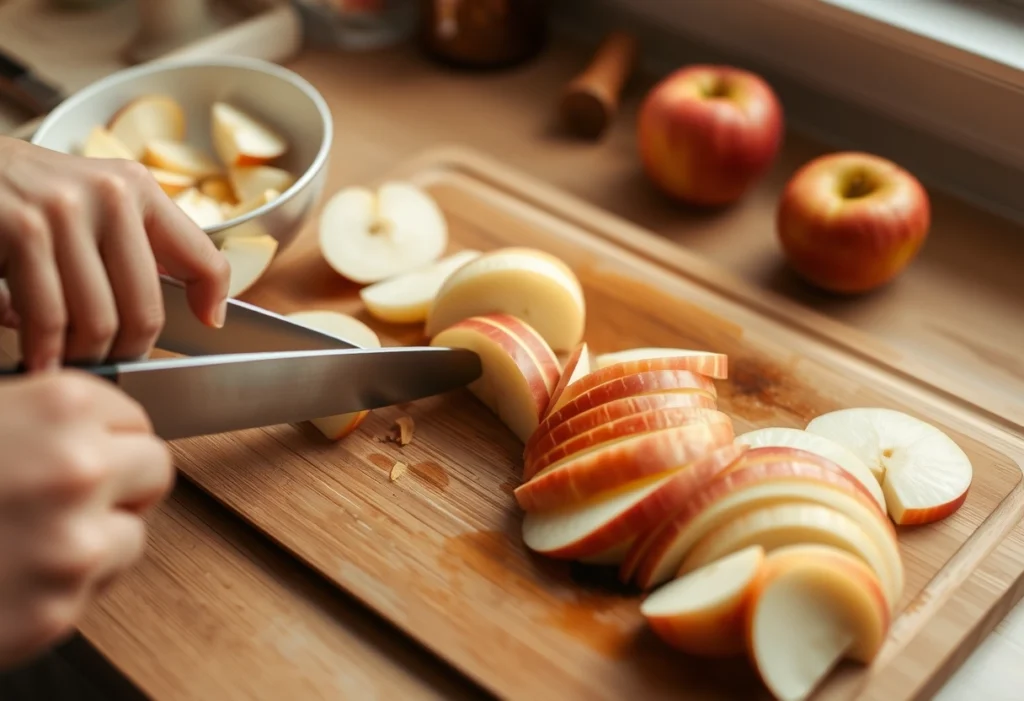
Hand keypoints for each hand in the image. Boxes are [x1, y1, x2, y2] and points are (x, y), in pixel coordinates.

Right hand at [0, 137, 229, 369]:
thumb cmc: (22, 195)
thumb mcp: (91, 202)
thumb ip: (135, 244)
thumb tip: (198, 307)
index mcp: (138, 188)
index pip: (201, 257)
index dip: (210, 301)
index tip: (207, 326)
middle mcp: (110, 194)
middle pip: (144, 308)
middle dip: (128, 351)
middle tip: (111, 363)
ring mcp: (64, 210)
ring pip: (98, 320)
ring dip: (84, 356)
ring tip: (72, 364)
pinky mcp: (22, 230)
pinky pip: (49, 316)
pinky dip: (46, 351)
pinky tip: (42, 360)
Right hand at [0, 369, 172, 669]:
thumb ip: (39, 417)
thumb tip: (94, 430)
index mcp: (59, 408)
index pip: (135, 420)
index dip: (108, 437)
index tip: (90, 450)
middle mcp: (79, 470)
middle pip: (154, 471)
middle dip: (121, 484)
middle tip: (74, 497)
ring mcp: (74, 545)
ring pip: (131, 535)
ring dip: (96, 538)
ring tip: (28, 540)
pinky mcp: (57, 612)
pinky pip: (92, 591)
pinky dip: (62, 588)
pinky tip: (9, 576)